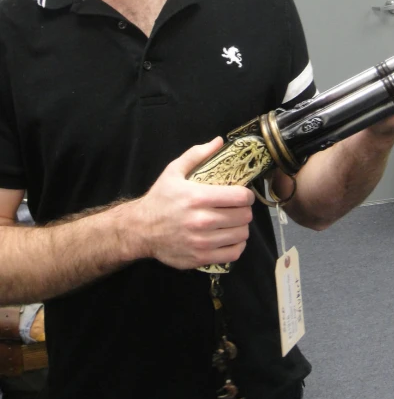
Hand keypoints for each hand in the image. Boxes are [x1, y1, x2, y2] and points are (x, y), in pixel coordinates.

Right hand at [133, 137, 254, 269]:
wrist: (140, 230)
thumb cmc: (160, 199)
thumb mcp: (173, 171)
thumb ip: (197, 154)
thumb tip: (219, 141)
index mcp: (198, 197)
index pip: (240, 197)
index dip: (247, 194)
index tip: (244, 194)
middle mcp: (202, 221)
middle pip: (244, 216)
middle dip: (245, 210)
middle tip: (238, 208)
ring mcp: (202, 242)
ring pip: (241, 235)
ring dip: (242, 227)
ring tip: (234, 222)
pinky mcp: (200, 258)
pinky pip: (233, 253)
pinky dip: (237, 245)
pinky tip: (231, 238)